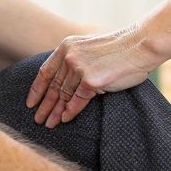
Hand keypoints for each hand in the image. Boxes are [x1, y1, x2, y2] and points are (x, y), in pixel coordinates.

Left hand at [25, 27, 160, 127]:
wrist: (140, 46)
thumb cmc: (119, 49)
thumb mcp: (89, 48)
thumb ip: (75, 59)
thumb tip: (63, 81)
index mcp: (66, 46)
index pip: (45, 71)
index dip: (36, 89)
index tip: (30, 103)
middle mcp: (69, 57)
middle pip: (52, 86)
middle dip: (44, 105)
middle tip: (37, 119)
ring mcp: (79, 68)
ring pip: (63, 95)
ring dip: (54, 112)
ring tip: (48, 124)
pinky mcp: (91, 81)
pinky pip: (77, 101)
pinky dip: (70, 112)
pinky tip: (64, 120)